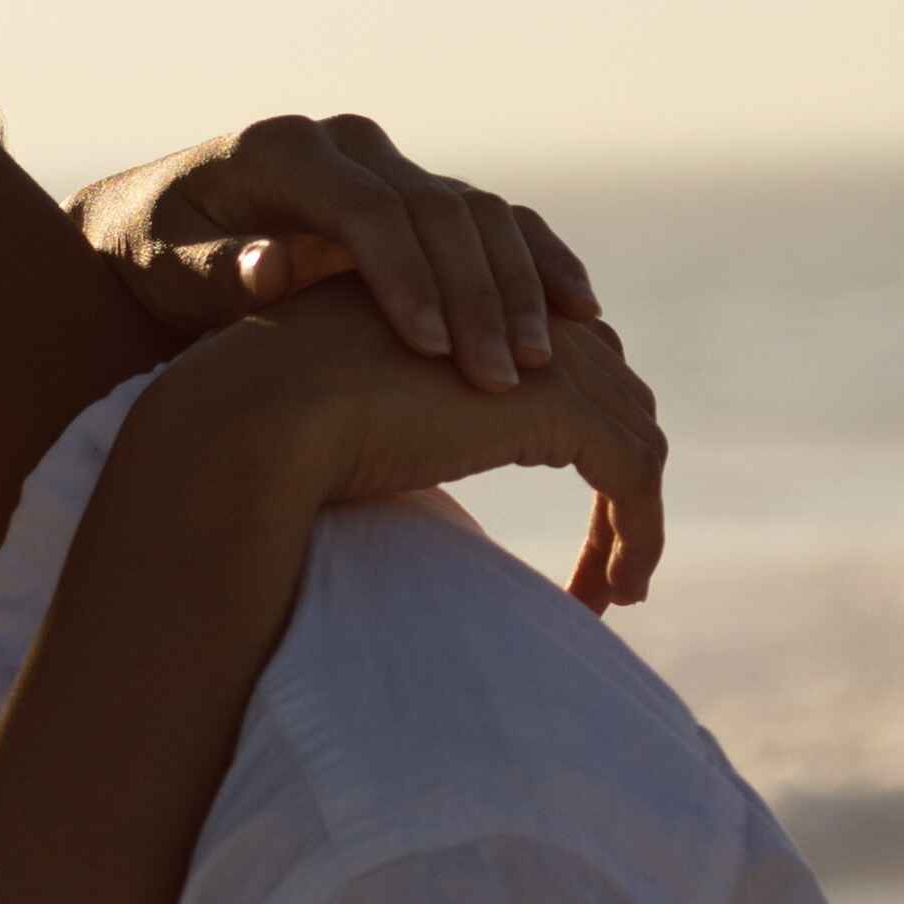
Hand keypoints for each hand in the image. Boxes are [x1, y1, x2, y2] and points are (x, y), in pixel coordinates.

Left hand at [83, 112, 596, 397]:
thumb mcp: (165, 267)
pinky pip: (491, 223)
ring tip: (546, 361)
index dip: (409, 281)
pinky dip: (535, 264)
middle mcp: (345, 146)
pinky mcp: (410, 195)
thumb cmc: (148, 258)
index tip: (434, 351)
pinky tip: (578, 316)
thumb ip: (217, 269)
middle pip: (438, 213)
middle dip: (478, 296)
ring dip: (520, 286)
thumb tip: (271, 265)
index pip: (370, 214)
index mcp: (283, 154)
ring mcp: (384, 164)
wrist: (147, 226)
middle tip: (506, 377)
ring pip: (478, 214)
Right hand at [174, 297, 667, 612]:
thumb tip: (409, 466)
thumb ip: (407, 423)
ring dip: (635, 526)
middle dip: (624, 488)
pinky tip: (614, 594)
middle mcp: (525, 320)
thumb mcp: (362, 419)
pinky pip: (634, 477)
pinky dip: (639, 536)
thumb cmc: (279, 423)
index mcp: (479, 309)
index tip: (571, 519)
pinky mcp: (560, 405)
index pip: (574, 371)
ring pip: (637, 446)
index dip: (587, 443)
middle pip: (618, 406)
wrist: (264, 414)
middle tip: (607, 574)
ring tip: (613, 595)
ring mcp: (549, 359)